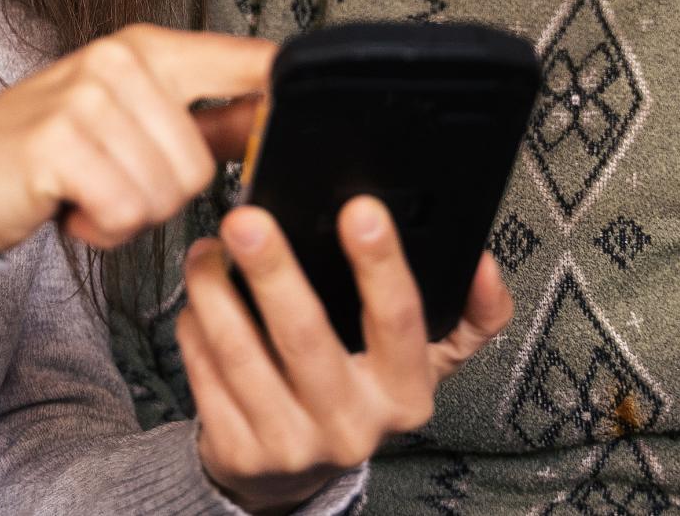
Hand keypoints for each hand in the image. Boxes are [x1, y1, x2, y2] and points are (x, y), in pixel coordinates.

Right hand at [0, 26, 271, 252]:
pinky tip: (71, 208)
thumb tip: (275, 116)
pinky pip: (125, 212)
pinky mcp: (59, 140)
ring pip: (166, 192)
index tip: (307, 114)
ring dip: (129, 216)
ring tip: (89, 192)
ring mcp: (88, 94)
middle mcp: (121, 58)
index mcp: (149, 48)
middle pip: (202, 163)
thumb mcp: (133, 124)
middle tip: (112, 182)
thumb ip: (207, 121)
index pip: (245, 61)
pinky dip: (101, 230)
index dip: (281, 97)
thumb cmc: (50, 154)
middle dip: (162, 196)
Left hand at [176, 197, 511, 514]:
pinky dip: (197, 328)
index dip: (381, 264)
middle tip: (246, 219)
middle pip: (307, 337)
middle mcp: (353, 426)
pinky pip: (207, 377)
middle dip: (274, 270)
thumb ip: (467, 313)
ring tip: (207, 250)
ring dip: (216, 294)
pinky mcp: (240, 452)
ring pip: (243, 356)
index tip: (360, 209)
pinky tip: (198, 298)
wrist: (296, 472)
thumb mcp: (423, 359)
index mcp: (405, 394)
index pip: (400, 321)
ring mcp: (293, 445)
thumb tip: (482, 262)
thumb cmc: (362, 389)